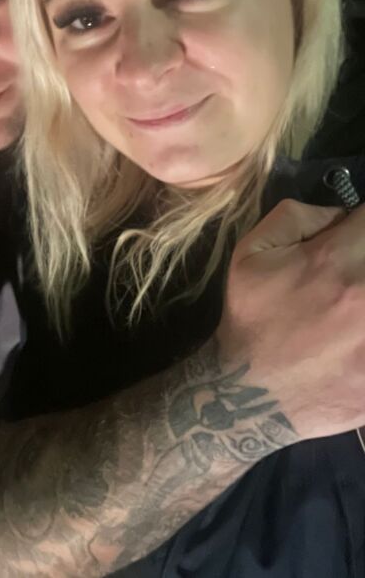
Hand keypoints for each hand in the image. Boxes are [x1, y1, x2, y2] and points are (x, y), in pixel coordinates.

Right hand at [218, 199, 364, 439]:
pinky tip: (356, 332)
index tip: (355, 237)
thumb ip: (297, 215)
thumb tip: (342, 212)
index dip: (362, 224)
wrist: (253, 393)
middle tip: (355, 272)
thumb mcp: (251, 252)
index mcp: (336, 260)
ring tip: (353, 305)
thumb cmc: (253, 317)